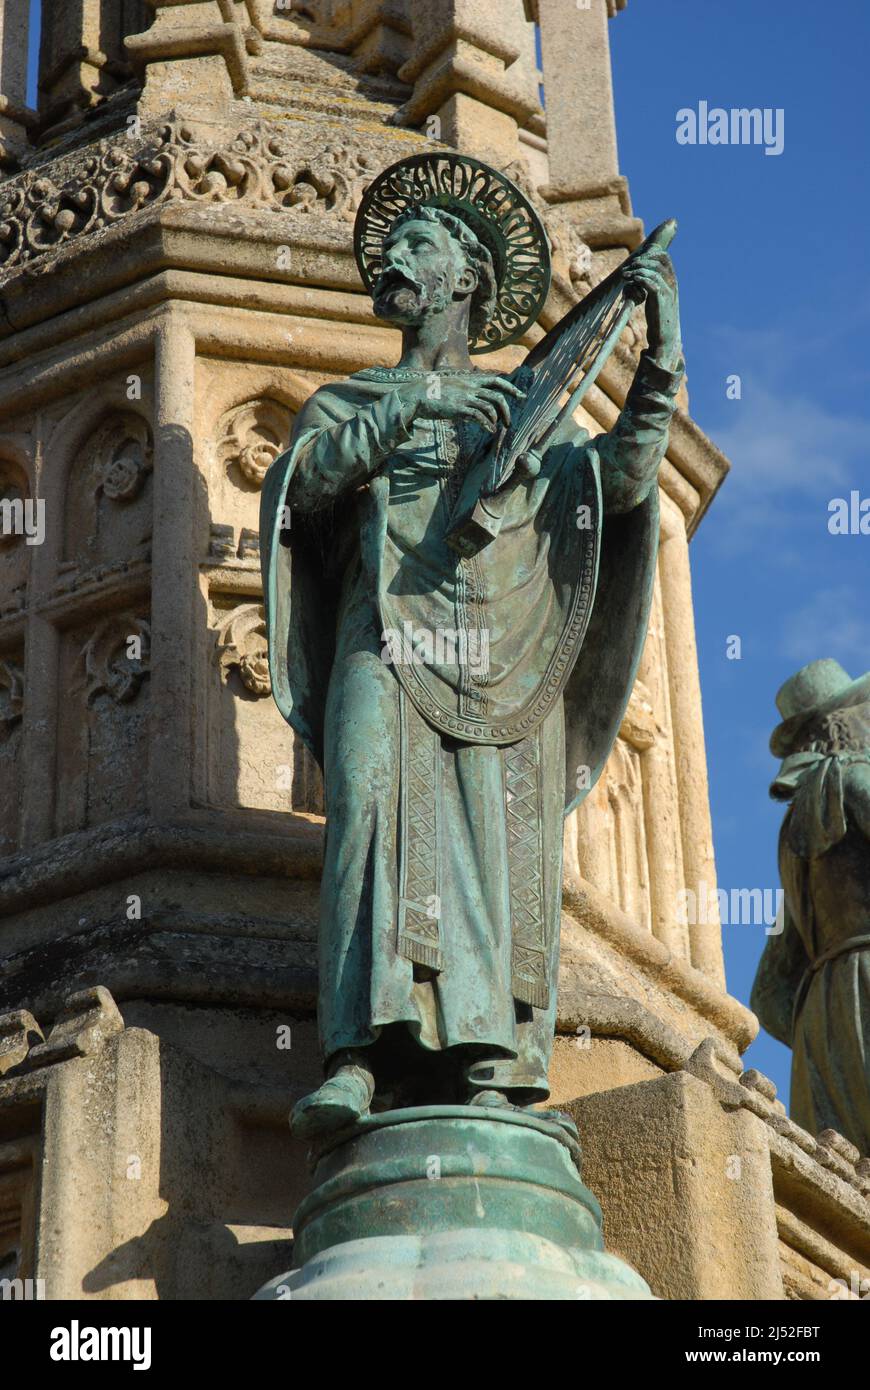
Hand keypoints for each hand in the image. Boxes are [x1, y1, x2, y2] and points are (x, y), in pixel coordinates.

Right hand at [399, 373, 525, 432]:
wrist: (418, 395)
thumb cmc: (434, 392)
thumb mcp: (454, 386)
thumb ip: (467, 390)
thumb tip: (476, 401)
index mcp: (470, 380)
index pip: (496, 380)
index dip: (511, 388)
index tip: (521, 396)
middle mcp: (470, 387)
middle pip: (497, 396)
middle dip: (507, 410)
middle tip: (509, 422)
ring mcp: (465, 397)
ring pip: (491, 407)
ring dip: (498, 419)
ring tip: (498, 428)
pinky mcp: (459, 409)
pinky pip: (479, 417)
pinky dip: (487, 425)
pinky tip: (490, 431)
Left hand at [620, 247, 680, 366]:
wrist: (665, 338)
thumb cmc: (658, 319)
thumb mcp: (656, 299)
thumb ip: (652, 286)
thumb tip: (638, 277)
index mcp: (672, 281)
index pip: (665, 257)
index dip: (650, 254)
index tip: (635, 260)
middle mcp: (672, 284)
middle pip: (658, 261)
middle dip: (641, 261)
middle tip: (628, 268)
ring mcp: (668, 292)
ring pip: (653, 271)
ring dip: (637, 270)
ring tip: (625, 275)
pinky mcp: (661, 300)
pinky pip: (651, 283)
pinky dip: (641, 279)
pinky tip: (632, 280)